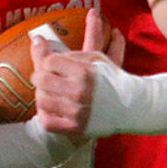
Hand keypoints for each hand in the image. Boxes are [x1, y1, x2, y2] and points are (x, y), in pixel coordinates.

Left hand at [31, 9, 125, 137]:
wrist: (130, 106)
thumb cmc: (110, 78)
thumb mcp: (94, 58)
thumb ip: (67, 52)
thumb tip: (36, 40)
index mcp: (85, 72)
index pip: (50, 62)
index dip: (46, 61)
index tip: (48, 65)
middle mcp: (80, 91)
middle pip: (42, 79)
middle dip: (38, 77)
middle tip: (41, 78)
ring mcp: (77, 112)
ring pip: (41, 100)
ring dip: (41, 95)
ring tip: (48, 93)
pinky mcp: (75, 128)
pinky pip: (47, 121)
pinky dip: (45, 114)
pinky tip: (51, 109)